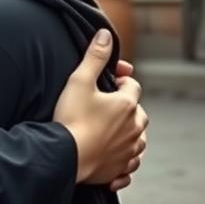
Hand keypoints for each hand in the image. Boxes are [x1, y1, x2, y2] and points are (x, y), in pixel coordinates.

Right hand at [53, 31, 148, 185]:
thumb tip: (106, 34)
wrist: (64, 156)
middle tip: (108, 106)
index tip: (110, 83)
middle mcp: (134, 128)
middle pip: (139, 113)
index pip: (133, 86)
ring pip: (139, 139)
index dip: (122, 81)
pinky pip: (131, 164)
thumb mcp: (80, 80)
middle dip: (128, 108)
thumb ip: (95, 57)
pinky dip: (126, 160)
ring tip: (113, 130)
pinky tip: (116, 158)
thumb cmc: (71, 118)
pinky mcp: (120, 169)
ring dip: (130, 133)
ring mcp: (128, 150)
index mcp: (127, 105)